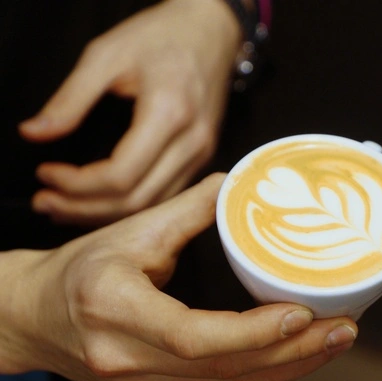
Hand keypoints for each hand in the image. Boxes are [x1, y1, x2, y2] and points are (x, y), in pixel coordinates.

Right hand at [0, 173, 357, 380]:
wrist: (30, 317)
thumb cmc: (74, 271)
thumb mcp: (126, 231)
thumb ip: (185, 209)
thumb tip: (235, 184)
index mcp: (117, 311)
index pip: (194, 336)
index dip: (253, 332)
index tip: (302, 314)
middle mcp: (129, 358)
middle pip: (225, 369)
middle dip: (293, 353)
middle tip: (344, 329)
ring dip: (289, 367)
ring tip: (335, 342)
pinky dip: (264, 372)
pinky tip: (298, 355)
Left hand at [19, 0, 242, 225]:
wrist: (212, 30)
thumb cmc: (162, 35)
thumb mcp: (106, 54)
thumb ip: (70, 98)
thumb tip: (34, 133)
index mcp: (169, 113)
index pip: (120, 175)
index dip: (76, 185)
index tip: (45, 173)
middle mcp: (192, 142)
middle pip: (137, 201)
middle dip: (84, 209)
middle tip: (45, 201)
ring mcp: (202, 153)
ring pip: (153, 206)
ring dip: (106, 214)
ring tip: (64, 206)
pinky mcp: (202, 157)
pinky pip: (166, 196)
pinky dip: (131, 206)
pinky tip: (100, 201)